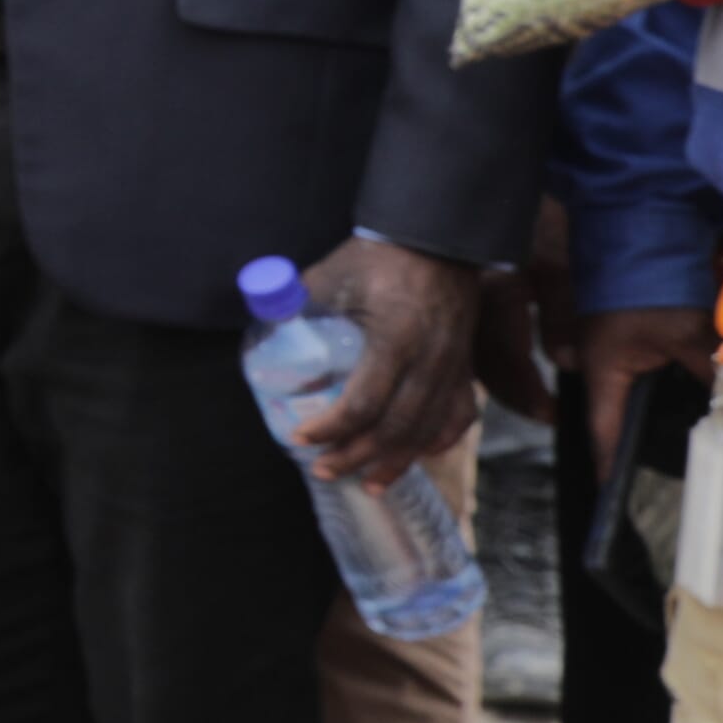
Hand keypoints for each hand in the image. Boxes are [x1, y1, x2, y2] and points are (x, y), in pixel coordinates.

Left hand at [294, 234, 480, 489]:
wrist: (436, 239)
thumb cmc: (378, 256)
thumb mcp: (331, 276)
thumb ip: (294, 302)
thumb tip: (258, 322)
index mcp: (395, 340)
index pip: (363, 402)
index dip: (331, 428)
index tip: (300, 439)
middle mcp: (430, 361)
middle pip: (396, 427)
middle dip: (358, 456)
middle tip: (324, 470)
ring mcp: (453, 366)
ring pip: (428, 429)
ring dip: (397, 461)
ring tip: (369, 483)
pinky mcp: (465, 365)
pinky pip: (459, 415)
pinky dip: (438, 441)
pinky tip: (417, 456)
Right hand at [564, 297, 717, 496]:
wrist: (638, 226)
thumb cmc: (650, 279)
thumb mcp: (687, 332)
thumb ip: (710, 369)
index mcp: (602, 368)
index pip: (603, 431)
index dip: (611, 464)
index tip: (613, 494)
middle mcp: (597, 361)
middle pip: (615, 412)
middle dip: (637, 436)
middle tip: (668, 466)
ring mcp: (608, 345)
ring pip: (630, 390)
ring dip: (653, 406)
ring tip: (685, 430)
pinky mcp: (625, 331)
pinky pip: (642, 368)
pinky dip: (664, 380)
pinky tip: (689, 386)